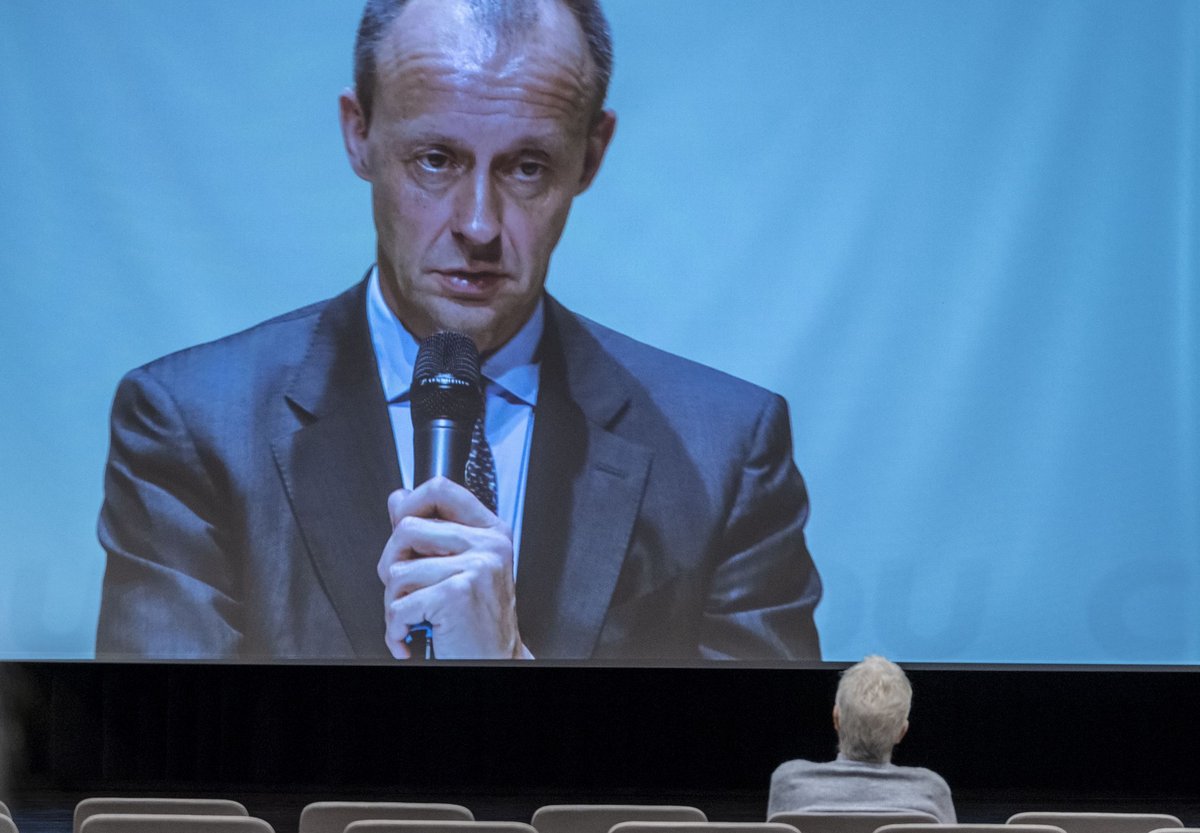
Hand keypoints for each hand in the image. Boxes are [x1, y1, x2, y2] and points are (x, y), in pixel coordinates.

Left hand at [377, 477, 529, 658]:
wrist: (496, 660)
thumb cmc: (478, 621)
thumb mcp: (462, 568)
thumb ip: (431, 533)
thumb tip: (399, 499)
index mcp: (490, 532)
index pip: (440, 489)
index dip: (410, 502)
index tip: (400, 523)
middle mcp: (487, 545)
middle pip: (406, 527)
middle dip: (391, 563)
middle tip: (404, 589)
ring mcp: (475, 567)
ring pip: (397, 570)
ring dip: (393, 602)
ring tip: (412, 617)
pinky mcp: (456, 594)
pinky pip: (399, 604)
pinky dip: (396, 628)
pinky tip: (411, 634)